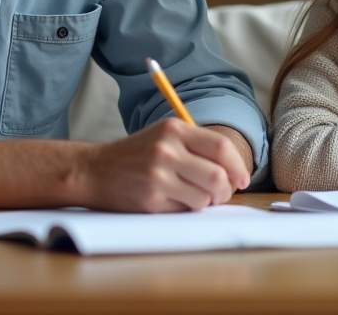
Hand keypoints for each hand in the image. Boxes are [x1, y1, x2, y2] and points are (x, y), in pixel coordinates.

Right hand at [74, 119, 250, 212]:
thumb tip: (235, 172)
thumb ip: (197, 146)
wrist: (95, 170)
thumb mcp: (164, 136)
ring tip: (191, 195)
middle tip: (220, 193)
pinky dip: (185, 208)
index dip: (238, 167)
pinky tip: (170, 199)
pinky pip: (185, 209)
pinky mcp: (151, 199)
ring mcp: (158, 176)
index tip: (242, 179)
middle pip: (218, 176)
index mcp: (174, 129)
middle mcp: (166, 150)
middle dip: (225, 190)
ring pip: (204, 197)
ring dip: (205, 201)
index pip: (221, 147)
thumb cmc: (136, 155)